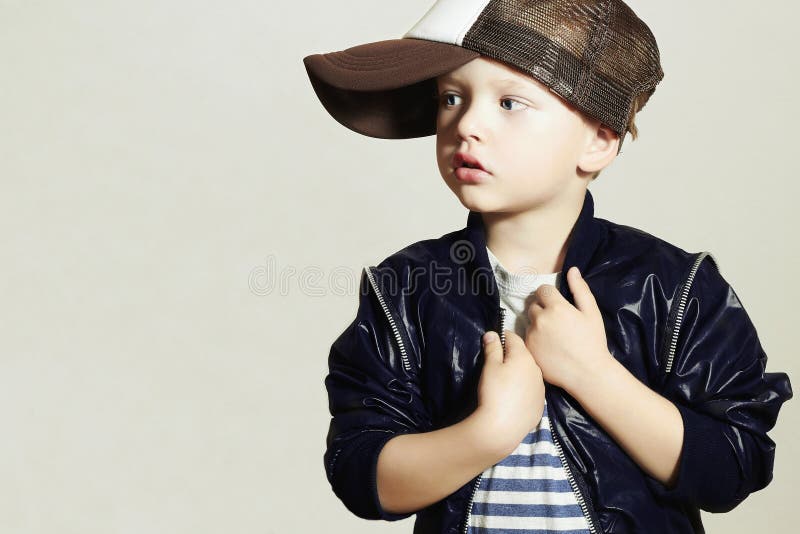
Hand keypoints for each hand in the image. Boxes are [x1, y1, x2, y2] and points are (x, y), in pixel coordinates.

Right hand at [474, 329, 545, 454]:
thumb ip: (492, 348)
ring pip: (529, 372)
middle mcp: (537, 369)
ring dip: (519, 371)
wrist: (503, 427)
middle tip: (497, 361)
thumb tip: (492, 333)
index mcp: (524, 357)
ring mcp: (541, 387)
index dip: (502, 337)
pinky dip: (524, 388)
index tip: (494, 341)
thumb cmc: (494, 392)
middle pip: (523, 355)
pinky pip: (532, 389)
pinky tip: (514, 396)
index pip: (513, 337)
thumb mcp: (490, 367)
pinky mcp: (540, 403)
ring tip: (506, 380)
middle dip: (512, 354)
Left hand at [525, 266, 613, 391]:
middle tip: (557, 322)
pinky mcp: (527, 349)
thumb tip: (572, 270)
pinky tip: (548, 347)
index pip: (542, 290)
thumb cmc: (593, 341)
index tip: (558, 305)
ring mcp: (531, 335)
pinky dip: (534, 339)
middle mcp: (539, 319)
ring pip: (529, 321)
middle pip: (534, 305)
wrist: (587, 372)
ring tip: (553, 337)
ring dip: (537, 324)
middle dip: (543, 309)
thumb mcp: (591, 312)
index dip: (550, 296)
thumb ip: (580, 289)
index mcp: (556, 307)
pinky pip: (526, 337)